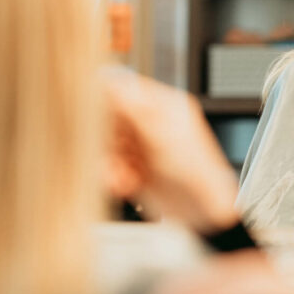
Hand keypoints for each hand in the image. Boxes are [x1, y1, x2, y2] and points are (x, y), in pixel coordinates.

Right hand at [105, 71, 240, 231]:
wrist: (202, 212)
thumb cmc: (196, 172)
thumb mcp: (162, 135)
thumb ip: (133, 109)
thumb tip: (110, 81)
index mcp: (164, 106)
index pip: (125, 89)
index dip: (105, 100)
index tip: (91, 112)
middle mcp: (152, 124)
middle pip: (110, 119)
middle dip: (105, 138)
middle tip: (109, 150)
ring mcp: (143, 148)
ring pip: (107, 145)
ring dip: (109, 162)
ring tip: (120, 174)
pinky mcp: (135, 170)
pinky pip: (111, 167)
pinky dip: (113, 176)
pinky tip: (124, 184)